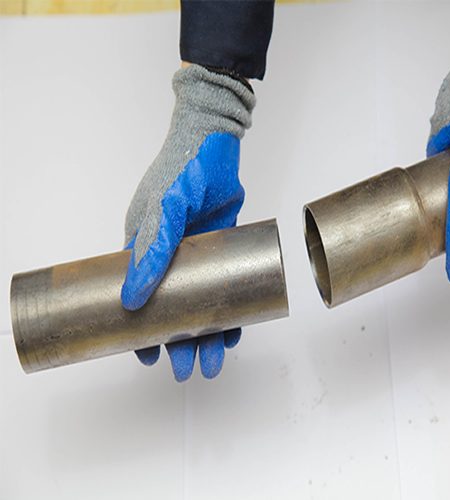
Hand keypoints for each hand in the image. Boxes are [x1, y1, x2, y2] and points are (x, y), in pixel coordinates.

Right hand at [122, 64, 255, 380]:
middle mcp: (170, 258)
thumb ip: (150, 249)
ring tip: (213, 363)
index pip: (137, 301)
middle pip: (173, 311)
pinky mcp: (225, 251)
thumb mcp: (161, 208)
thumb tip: (131, 296)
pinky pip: (227, 288)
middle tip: (188, 370)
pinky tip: (236, 331)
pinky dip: (231, 311)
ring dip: (207, 335)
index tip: (147, 355)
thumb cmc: (180, 170)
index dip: (141, 331)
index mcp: (144, 250)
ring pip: (203, 305)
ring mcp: (199, 257)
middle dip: (179, 343)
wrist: (216, 143)